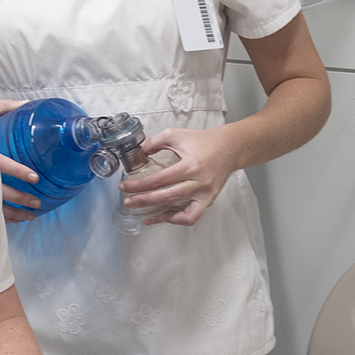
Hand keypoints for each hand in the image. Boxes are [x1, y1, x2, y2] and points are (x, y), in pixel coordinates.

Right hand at [0, 99, 42, 222]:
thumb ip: (6, 107)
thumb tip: (27, 104)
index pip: (2, 164)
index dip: (18, 171)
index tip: (34, 177)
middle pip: (1, 190)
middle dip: (20, 198)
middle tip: (37, 202)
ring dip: (14, 212)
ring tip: (31, 215)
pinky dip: (2, 217)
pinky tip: (15, 219)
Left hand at [122, 125, 241, 226]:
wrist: (229, 148)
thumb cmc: (204, 141)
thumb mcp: (176, 135)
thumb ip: (154, 142)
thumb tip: (137, 153)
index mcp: (190, 165)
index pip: (158, 180)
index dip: (138, 185)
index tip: (125, 186)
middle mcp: (199, 182)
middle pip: (166, 197)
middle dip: (143, 201)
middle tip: (128, 201)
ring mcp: (205, 194)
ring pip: (180, 213)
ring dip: (160, 215)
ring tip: (146, 215)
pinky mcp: (208, 200)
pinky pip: (192, 217)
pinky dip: (178, 219)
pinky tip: (166, 215)